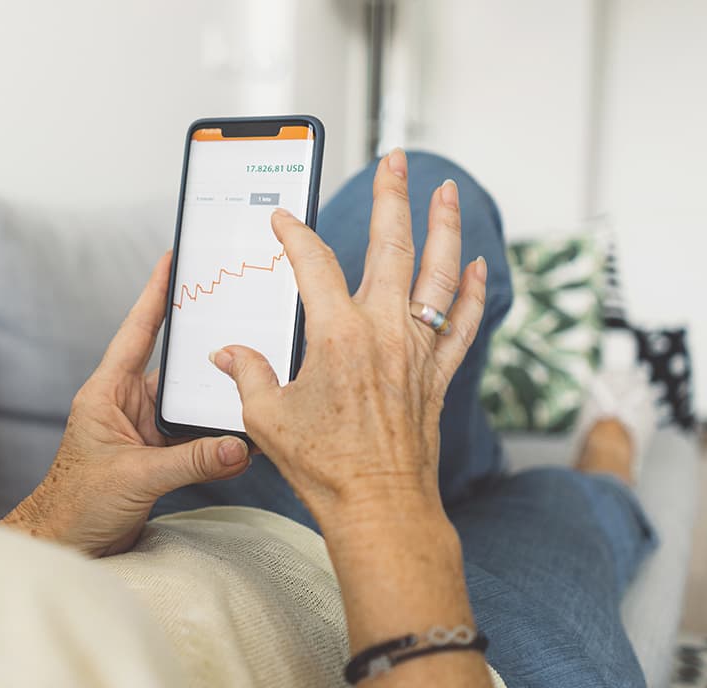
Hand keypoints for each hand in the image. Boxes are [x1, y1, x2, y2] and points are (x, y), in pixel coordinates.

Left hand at [0, 252, 251, 556]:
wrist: (64, 545)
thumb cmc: (74, 506)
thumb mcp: (136, 478)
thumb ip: (191, 462)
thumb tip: (240, 446)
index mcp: (108, 393)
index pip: (136, 332)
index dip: (154, 294)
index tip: (172, 259)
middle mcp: (126, 405)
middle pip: (176, 367)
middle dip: (208, 350)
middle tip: (244, 321)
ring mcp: (143, 430)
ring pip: (190, 404)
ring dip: (217, 402)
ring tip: (255, 385)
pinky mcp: (156, 456)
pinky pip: (195, 437)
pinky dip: (217, 438)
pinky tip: (244, 437)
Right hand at [210, 150, 487, 524]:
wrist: (380, 508)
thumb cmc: (326, 469)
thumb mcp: (267, 419)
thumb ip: (249, 374)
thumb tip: (229, 354)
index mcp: (338, 335)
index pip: (314, 264)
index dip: (294, 235)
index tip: (283, 220)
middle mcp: (385, 331)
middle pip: (392, 245)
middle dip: (392, 196)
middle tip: (397, 160)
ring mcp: (418, 349)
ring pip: (440, 273)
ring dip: (444, 227)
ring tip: (447, 191)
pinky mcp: (438, 373)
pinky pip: (464, 322)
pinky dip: (473, 292)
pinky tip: (477, 265)